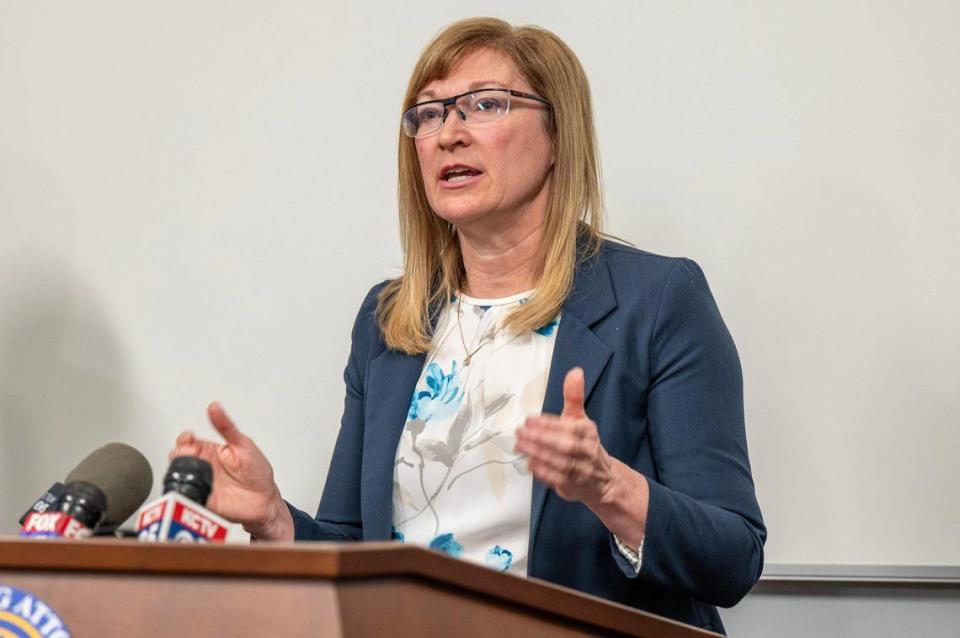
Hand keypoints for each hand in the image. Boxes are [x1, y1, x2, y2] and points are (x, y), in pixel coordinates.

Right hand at [170, 402, 292, 539]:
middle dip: (179, 454)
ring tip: (193, 470)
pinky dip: (184, 493)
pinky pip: (186, 496)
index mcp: (210, 451)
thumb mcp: (243, 444)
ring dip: (179, 472)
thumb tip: (214, 407)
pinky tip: (193, 487)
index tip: (190, 438)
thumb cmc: (257, 472)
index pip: (187, 441)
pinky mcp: (202, 500)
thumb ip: (226, 427)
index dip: (185, 439)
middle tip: (191, 454)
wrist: (264, 499)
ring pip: (178, 476)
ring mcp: (201, 483)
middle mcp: (203, 467)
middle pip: (178, 458)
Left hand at [515, 367, 616, 506]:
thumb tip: (575, 371)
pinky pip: (557, 479)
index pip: (569, 427)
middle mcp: (586, 451)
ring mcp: (580, 470)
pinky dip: (543, 471)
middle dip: (541, 438)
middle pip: (565, 445)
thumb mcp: (580, 418)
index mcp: (588, 432)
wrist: (603, 480)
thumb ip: (574, 396)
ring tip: (519, 445)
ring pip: (560, 462)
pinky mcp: (572, 486)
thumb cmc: (585, 444)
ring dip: (538, 453)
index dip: (549, 424)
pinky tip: (529, 462)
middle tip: (519, 431)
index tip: (529, 420)